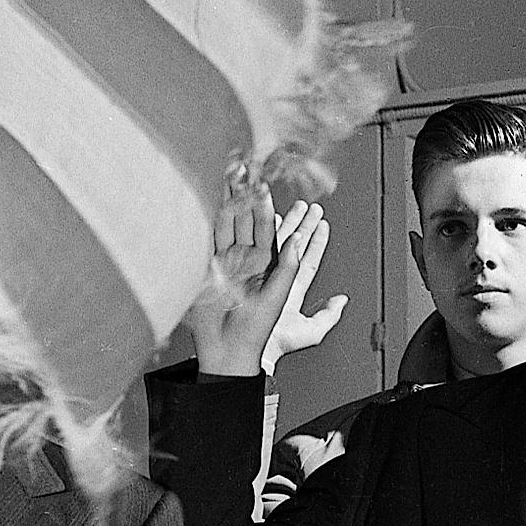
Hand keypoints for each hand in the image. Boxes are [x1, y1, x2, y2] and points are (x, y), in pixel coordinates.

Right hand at [190, 183, 339, 377]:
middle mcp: (255, 263)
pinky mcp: (215, 264)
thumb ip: (289, 268)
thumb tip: (298, 239)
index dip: (301, 223)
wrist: (226, 348)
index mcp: (276, 272)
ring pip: (238, 225)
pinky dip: (220, 215)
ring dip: (238, 201)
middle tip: (264, 177)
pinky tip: (223, 196)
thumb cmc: (257, 332)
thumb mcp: (281, 300)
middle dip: (262, 202)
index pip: (292, 241)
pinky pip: (218, 235)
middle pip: (261, 226)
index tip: (310, 206)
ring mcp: (234, 262)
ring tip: (240, 177)